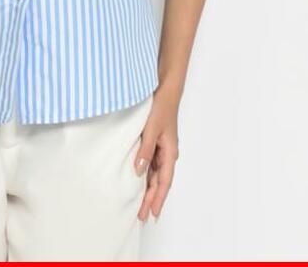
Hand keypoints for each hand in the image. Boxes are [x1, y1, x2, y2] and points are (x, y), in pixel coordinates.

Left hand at [133, 87, 179, 221]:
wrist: (165, 92)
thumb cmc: (160, 109)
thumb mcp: (151, 129)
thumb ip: (145, 150)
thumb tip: (138, 171)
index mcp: (169, 152)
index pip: (164, 181)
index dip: (158, 198)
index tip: (152, 213)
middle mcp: (167, 154)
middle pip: (159, 181)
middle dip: (152, 199)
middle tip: (143, 216)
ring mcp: (162, 149)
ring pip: (155, 175)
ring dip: (149, 189)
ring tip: (141, 205)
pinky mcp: (156, 143)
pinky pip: (152, 164)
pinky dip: (147, 176)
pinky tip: (140, 183)